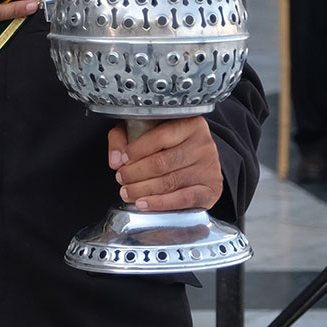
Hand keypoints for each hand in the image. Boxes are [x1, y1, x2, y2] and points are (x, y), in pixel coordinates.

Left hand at [108, 118, 223, 211]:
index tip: (122, 160)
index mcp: (190, 123)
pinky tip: (144, 203)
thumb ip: (124, 137)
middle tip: (121, 179)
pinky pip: (182, 199)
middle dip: (135, 174)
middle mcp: (203, 144)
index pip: (160, 137)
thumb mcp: (145, 130)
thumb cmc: (171, 145)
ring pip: (169, 182)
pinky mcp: (211, 189)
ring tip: (127, 192)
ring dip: (142, 190)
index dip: (136, 151)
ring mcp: (209, 167)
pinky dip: (159, 203)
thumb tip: (115, 160)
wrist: (200, 161)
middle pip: (162, 163)